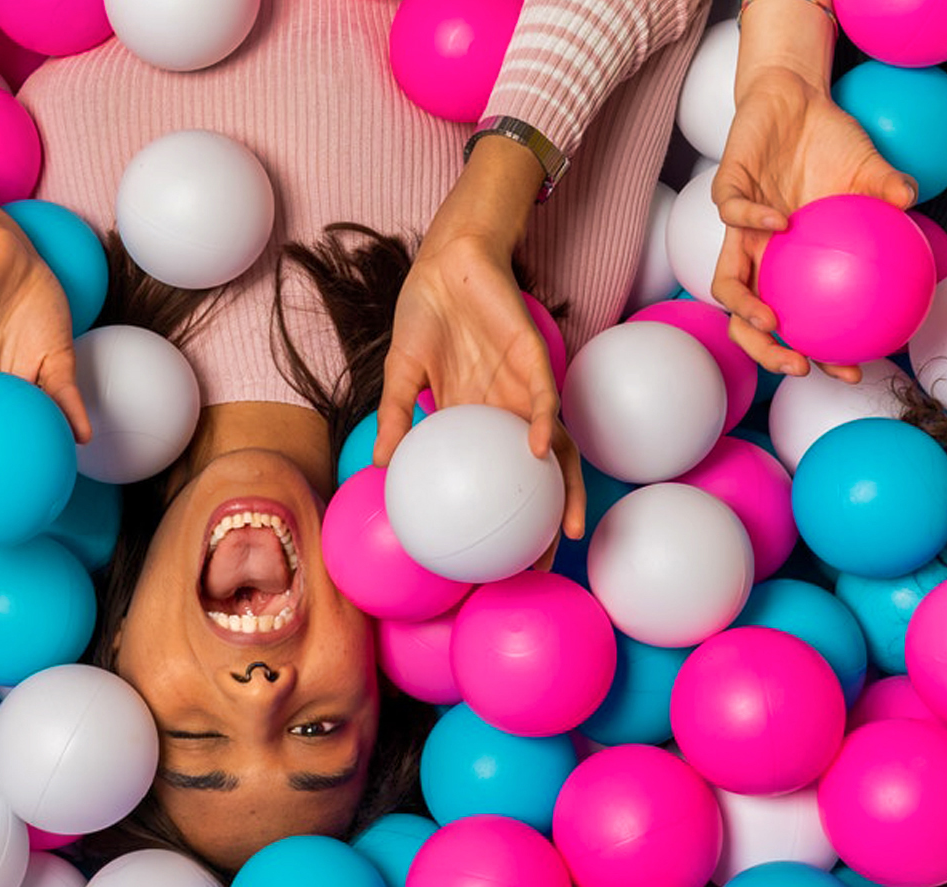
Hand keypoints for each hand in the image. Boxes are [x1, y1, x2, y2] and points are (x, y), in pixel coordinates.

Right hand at [373, 135, 585, 542]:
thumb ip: (396, 419)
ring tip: (568, 528)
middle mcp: (506, 411)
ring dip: (565, 487)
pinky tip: (538, 452)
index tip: (497, 556)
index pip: (496, 476)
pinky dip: (544, 426)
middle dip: (545, 520)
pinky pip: (545, 399)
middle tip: (544, 562)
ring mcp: (523, 388)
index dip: (502, 513)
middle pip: (535, 476)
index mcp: (476, 418)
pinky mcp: (533, 359)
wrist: (445, 264)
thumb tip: (378, 466)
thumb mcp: (400, 375)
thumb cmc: (424, 316)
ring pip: (555, 448)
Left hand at [711, 65, 916, 382]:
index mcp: (790, 261)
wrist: (794, 97)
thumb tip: (913, 202)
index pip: (799, 321)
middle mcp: (760, 253)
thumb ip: (888, 190)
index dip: (819, 352)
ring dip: (744, 308)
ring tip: (771, 320)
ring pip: (726, 281)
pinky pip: (733, 213)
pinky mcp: (727, 188)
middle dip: (766, 350)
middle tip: (798, 364)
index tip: (849, 371)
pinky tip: (784, 222)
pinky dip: (753, 220)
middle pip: (749, 321)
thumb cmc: (830, 142)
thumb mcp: (868, 168)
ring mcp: (740, 225)